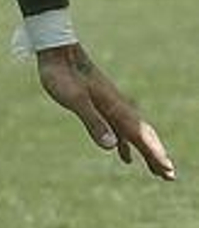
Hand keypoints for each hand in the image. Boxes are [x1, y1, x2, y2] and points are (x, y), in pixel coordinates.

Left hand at [35, 43, 174, 179]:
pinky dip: (126, 144)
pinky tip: (125, 156)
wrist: (56, 50)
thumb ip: (93, 121)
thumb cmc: (62, 75)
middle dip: (156, 156)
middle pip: (143, 135)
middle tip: (170, 177)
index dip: (154, 154)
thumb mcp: (75, 100)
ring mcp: (110, 105)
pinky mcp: (100, 103)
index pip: (140, 136)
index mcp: (114, 107)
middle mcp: (117, 106)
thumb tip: (112, 147)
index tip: (169, 172)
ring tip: (156, 170)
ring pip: (134, 133)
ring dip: (145, 151)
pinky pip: (120, 128)